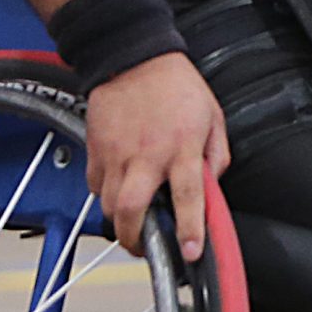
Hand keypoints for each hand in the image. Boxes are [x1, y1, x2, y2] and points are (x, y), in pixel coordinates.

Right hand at [84, 53, 228, 259]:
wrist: (134, 59)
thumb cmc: (176, 86)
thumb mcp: (213, 117)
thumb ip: (215, 156)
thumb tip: (211, 186)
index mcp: (181, 147)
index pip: (188, 197)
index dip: (189, 229)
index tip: (190, 251)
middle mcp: (147, 155)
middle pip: (131, 211)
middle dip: (134, 239)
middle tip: (144, 246)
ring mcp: (117, 155)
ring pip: (108, 205)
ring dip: (121, 219)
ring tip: (135, 218)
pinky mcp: (95, 151)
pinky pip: (95, 186)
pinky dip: (106, 194)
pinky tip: (120, 186)